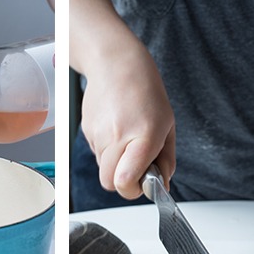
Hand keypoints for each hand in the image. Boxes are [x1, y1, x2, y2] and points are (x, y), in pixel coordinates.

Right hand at [80, 42, 175, 199]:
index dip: (134, 189)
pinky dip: (107, 148)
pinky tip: (116, 128)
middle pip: (109, 183)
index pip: (125, 182)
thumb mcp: (167, 125)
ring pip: (103, 167)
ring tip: (127, 138)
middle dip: (122, 181)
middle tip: (135, 166)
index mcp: (142, 136)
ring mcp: (98, 134)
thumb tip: (163, 182)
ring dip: (115, 162)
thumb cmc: (145, 90)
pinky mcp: (86, 130)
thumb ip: (166, 159)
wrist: (116, 64)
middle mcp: (117, 137)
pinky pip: (96, 152)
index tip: (143, 182)